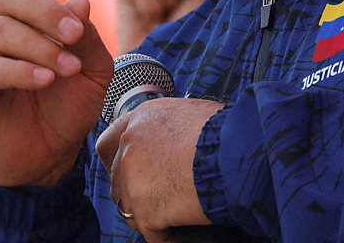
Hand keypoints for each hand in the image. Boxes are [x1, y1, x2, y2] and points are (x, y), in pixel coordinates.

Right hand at [0, 0, 113, 186]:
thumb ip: (85, 32)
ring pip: (0, 29)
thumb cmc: (72, 102)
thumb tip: (76, 0)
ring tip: (65, 69)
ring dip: (40, 46)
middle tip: (74, 36)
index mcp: (25, 14)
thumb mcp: (95, 64)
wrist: (54, 155)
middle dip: (44, 10)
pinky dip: (22, 70)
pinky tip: (46, 80)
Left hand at [96, 97, 222, 241]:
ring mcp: (133, 178)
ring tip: (172, 214)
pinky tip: (180, 231)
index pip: (108, 144)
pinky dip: (166, 235)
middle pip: (116, 179)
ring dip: (148, 214)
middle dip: (132, 191)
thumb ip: (166, 127)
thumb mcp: (189, 113)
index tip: (126, 173)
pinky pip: (151, 233)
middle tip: (153, 198)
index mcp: (140, 118)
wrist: (235, 152)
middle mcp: (131, 144)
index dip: (117, 162)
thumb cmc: (223, 131)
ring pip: (129, 208)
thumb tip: (169, 140)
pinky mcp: (145, 210)